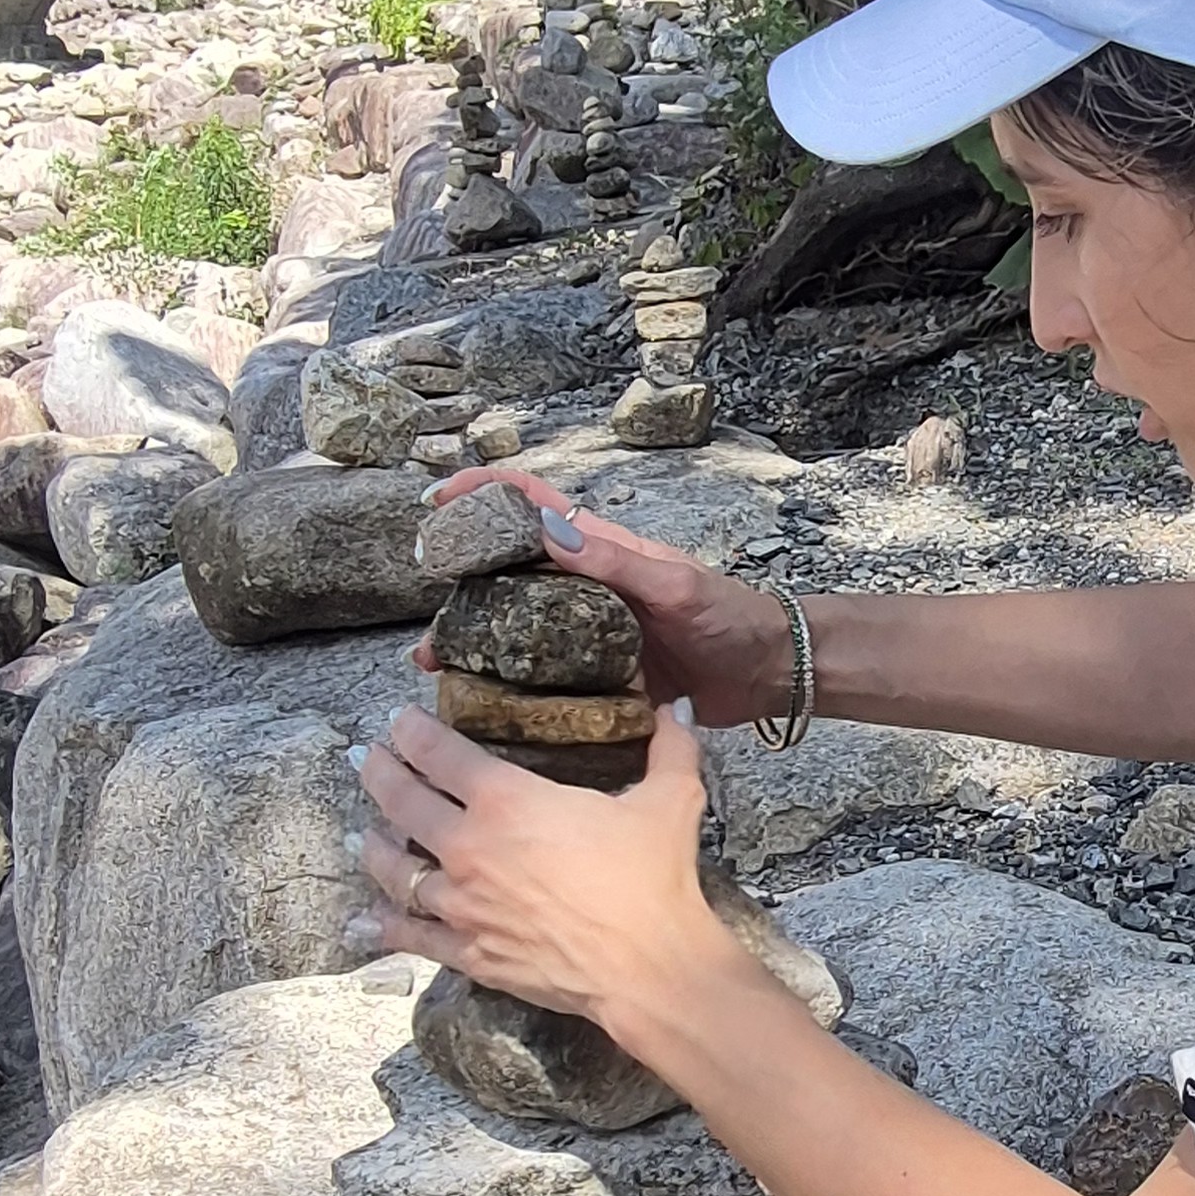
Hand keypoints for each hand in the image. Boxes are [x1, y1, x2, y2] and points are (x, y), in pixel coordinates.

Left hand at [351, 698, 763, 1052]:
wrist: (648, 968)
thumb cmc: (653, 881)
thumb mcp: (671, 801)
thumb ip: (668, 748)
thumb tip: (674, 708)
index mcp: (507, 799)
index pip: (439, 753)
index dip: (411, 731)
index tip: (399, 721)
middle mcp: (468, 846)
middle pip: (402, 801)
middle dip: (379, 773)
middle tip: (367, 758)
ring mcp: (461, 903)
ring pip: (395, 869)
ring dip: (376, 847)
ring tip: (365, 834)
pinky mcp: (467, 951)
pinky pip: (411, 934)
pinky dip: (383, 925)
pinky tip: (365, 920)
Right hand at [414, 467, 796, 724]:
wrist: (768, 673)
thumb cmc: (731, 618)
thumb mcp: (675, 586)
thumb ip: (616, 563)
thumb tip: (550, 529)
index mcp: (602, 551)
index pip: (534, 505)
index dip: (486, 492)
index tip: (441, 499)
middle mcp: (586, 587)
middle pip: (510, 568)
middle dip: (463, 572)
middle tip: (426, 588)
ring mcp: (587, 633)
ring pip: (517, 625)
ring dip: (474, 636)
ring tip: (435, 661)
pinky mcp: (595, 676)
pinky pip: (541, 676)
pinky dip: (507, 684)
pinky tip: (478, 703)